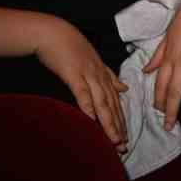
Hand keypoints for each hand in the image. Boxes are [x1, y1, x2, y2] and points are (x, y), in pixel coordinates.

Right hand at [36, 18, 128, 150]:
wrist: (55, 33)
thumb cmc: (72, 49)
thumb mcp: (94, 63)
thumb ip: (110, 77)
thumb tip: (124, 89)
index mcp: (104, 76)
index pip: (115, 103)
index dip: (121, 121)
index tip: (125, 138)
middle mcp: (100, 77)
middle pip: (112, 106)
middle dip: (118, 127)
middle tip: (124, 147)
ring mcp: (88, 75)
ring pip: (102, 102)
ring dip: (109, 122)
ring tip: (114, 139)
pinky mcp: (74, 73)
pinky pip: (82, 92)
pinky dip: (87, 105)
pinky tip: (91, 119)